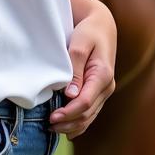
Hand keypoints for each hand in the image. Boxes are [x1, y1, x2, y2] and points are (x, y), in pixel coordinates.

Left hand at [52, 0, 116, 138]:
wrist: (101, 26)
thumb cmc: (88, 32)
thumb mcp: (79, 45)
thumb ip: (75, 70)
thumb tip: (70, 96)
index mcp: (103, 75)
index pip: (85, 102)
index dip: (68, 113)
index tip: (51, 118)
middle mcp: (107, 86)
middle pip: (87, 113)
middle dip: (67, 122)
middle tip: (47, 125)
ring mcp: (105, 91)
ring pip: (89, 117)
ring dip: (72, 125)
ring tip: (52, 128)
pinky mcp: (100, 92)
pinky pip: (90, 113)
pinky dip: (78, 123)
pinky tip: (66, 128)